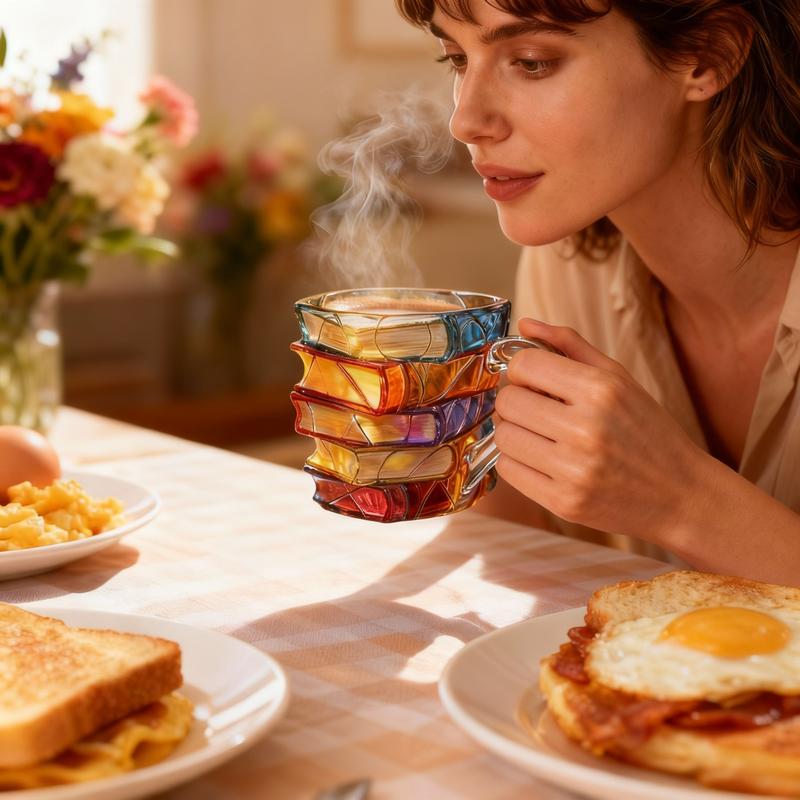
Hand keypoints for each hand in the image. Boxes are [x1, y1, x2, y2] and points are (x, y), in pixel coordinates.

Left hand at [493, 318, 709, 542]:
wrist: (680, 495)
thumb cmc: (647, 431)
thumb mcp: (618, 379)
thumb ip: (569, 345)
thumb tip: (524, 323)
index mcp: (601, 390)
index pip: (524, 365)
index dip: (520, 370)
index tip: (533, 379)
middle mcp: (586, 429)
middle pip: (507, 401)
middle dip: (516, 401)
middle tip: (537, 409)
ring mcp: (574, 469)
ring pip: (503, 436)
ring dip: (515, 432)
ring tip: (542, 435)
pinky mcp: (564, 502)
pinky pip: (508, 470)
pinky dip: (518, 461)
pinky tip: (544, 459)